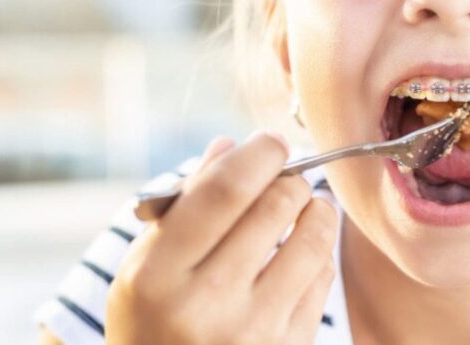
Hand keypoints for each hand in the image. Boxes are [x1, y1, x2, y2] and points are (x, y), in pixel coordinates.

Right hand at [106, 131, 338, 344]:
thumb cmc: (154, 320)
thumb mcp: (145, 265)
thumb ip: (185, 204)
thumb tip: (230, 146)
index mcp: (158, 274)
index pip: (225, 190)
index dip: (259, 153)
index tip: (270, 143)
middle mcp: (206, 303)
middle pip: (276, 205)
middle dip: (290, 178)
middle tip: (287, 177)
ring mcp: (253, 331)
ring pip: (314, 238)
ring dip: (317, 209)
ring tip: (306, 206)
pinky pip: (323, 277)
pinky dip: (318, 252)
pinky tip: (302, 252)